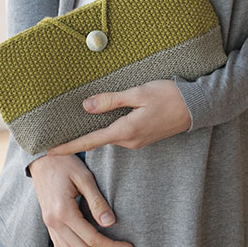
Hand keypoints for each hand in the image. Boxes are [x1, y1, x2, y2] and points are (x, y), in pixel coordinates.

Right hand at [29, 154, 134, 246]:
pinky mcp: (49, 225)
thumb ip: (97, 202)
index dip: (112, 246)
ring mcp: (49, 226)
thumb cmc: (65, 164)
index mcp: (63, 212)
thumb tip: (111, 224)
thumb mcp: (85, 178)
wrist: (41, 160)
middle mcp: (54, 223)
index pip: (92, 238)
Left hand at [48, 79, 190, 156]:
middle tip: (57, 137)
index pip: (90, 141)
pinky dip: (107, 129)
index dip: (69, 147)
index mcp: (126, 131)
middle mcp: (130, 141)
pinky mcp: (143, 137)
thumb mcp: (138, 93)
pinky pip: (119, 134)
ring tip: (75, 127)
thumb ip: (111, 101)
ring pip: (108, 137)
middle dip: (78, 140)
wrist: (197, 107)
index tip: (50, 152)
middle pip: (97, 140)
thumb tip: (86, 106)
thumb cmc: (169, 97)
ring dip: (93, 134)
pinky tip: (101, 121)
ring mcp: (137, 141)